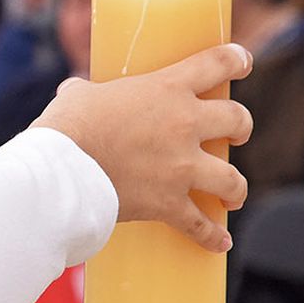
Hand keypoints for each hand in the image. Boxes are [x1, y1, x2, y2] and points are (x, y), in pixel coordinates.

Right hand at [33, 44, 254, 252]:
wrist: (60, 173)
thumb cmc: (65, 128)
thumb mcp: (78, 98)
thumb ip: (85, 93)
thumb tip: (73, 92)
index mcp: (166, 89)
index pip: (216, 64)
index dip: (236, 59)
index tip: (243, 62)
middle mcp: (184, 125)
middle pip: (237, 119)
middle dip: (241, 126)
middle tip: (236, 134)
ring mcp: (182, 167)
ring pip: (232, 178)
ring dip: (237, 187)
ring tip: (233, 196)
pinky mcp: (169, 204)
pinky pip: (200, 224)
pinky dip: (212, 236)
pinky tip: (220, 243)